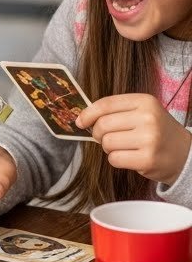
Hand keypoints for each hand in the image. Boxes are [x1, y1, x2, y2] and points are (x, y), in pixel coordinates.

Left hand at [77, 94, 191, 185]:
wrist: (184, 153)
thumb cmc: (157, 131)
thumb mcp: (143, 112)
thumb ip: (116, 111)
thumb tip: (83, 118)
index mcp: (145, 101)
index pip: (106, 104)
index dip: (88, 113)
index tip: (80, 122)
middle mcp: (147, 118)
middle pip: (103, 125)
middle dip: (98, 134)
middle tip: (105, 138)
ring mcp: (148, 139)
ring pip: (107, 143)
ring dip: (109, 148)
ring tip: (123, 147)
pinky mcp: (147, 159)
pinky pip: (114, 159)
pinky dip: (116, 160)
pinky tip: (129, 157)